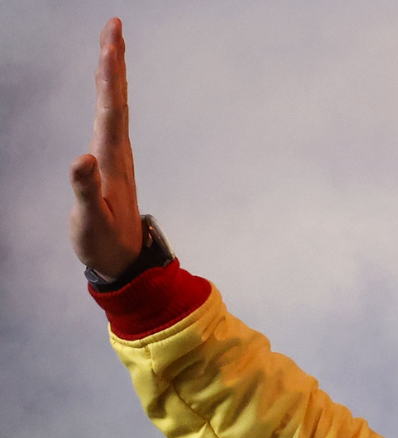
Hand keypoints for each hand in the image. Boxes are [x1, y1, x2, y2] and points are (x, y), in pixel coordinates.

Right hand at [70, 18, 141, 281]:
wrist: (124, 259)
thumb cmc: (105, 242)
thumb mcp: (91, 220)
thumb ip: (85, 189)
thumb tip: (81, 158)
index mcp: (112, 160)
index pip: (111, 109)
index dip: (110, 76)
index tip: (110, 44)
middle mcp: (118, 151)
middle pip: (115, 98)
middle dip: (113, 62)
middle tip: (113, 26)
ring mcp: (115, 154)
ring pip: (114, 105)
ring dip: (111, 73)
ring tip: (110, 42)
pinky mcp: (110, 159)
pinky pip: (109, 116)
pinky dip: (106, 93)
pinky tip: (104, 82)